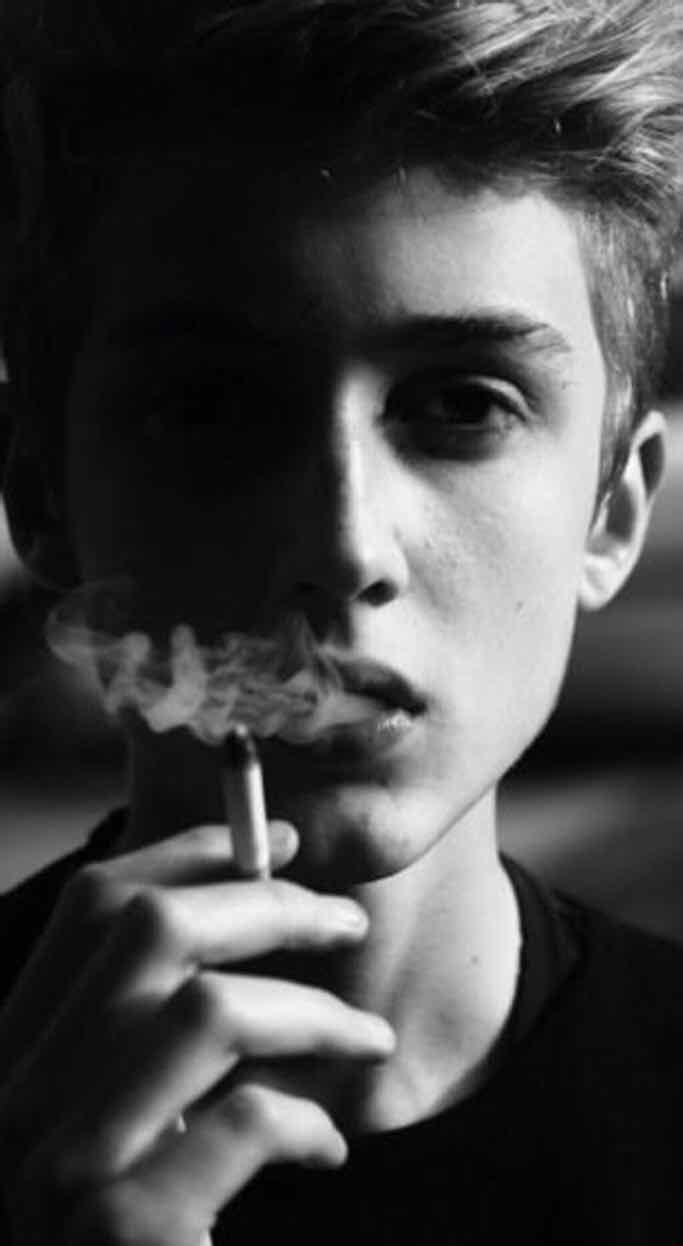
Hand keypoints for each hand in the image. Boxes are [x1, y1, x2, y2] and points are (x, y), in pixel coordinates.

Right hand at [0, 821, 394, 1243]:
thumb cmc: (129, 1227)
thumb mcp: (113, 1115)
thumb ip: (146, 1034)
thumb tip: (251, 901)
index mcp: (16, 1056)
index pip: (93, 906)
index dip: (193, 853)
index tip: (279, 844)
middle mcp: (20, 1099)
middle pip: (152, 932)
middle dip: (271, 904)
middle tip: (344, 919)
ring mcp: (65, 1170)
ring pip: (211, 1010)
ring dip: (316, 1012)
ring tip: (368, 1039)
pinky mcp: (126, 1234)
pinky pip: (246, 1121)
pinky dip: (310, 1121)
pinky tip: (327, 1149)